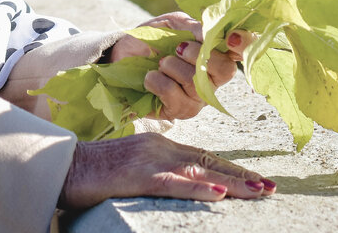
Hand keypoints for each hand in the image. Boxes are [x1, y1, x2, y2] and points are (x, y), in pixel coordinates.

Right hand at [59, 132, 275, 207]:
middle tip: (272, 188)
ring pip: (199, 171)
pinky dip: (197, 188)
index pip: (205, 157)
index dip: (234, 168)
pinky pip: (173, 183)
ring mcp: (150, 159)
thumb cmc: (94, 170)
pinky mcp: (138, 175)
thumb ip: (157, 170)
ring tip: (260, 192)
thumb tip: (181, 181)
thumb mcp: (132, 165)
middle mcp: (160, 146)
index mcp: (160, 144)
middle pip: (209, 162)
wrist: (64, 164)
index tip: (259, 180)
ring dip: (233, 183)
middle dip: (243, 176)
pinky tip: (218, 193)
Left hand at [109, 12, 251, 120]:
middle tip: (178, 47)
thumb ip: (192, 26)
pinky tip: (150, 76)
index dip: (244, 44)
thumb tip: (209, 32)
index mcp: (216, 51)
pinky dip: (158, 82)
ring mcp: (198, 97)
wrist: (121, 57)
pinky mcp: (179, 111)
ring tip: (160, 62)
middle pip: (225, 70)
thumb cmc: (152, 39)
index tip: (231, 38)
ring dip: (173, 67)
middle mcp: (213, 77)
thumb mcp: (171, 24)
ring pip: (197, 83)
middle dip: (199, 55)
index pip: (242, 49)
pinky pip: (175, 97)